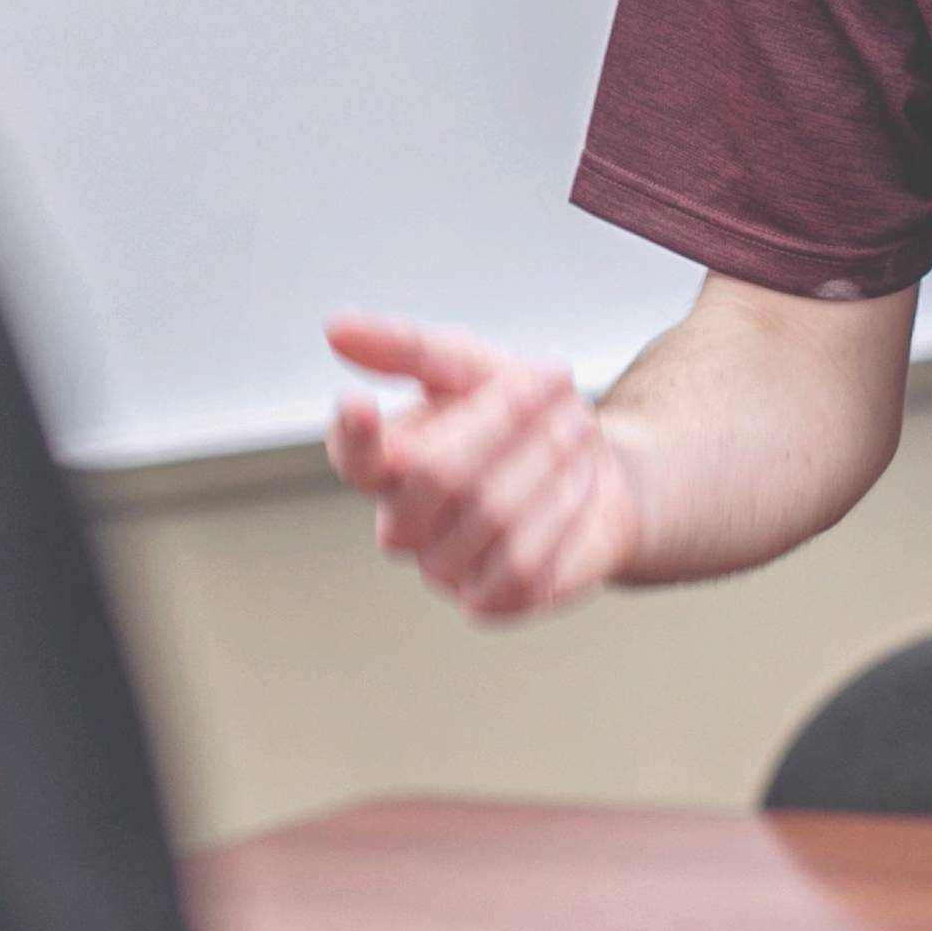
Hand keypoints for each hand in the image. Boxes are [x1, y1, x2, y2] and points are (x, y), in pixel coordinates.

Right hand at [323, 314, 638, 620]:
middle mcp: (402, 522)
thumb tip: (335, 328)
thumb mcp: (471, 365)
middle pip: (440, 473)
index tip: (358, 403)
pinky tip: (576, 487)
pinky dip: (559, 514)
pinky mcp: (488, 602)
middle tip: (555, 382)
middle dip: (509, 418)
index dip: (353, 434)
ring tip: (575, 430)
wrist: (596, 470)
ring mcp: (441, 567)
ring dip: (549, 457)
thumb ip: (407, 348)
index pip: (353, 455)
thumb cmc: (521, 416)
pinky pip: (520, 563)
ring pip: (492, 514)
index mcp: (386, 462)